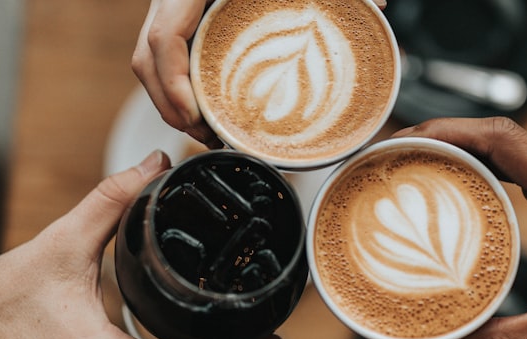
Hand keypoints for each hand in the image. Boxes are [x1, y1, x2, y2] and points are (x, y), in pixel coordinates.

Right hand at [131, 0, 386, 147]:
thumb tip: (377, 2)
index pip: (162, 39)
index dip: (172, 85)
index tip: (196, 117)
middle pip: (148, 61)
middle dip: (173, 108)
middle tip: (209, 138)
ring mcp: (170, 7)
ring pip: (151, 63)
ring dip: (173, 102)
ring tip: (210, 132)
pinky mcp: (177, 16)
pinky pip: (163, 57)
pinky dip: (177, 86)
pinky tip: (205, 108)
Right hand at [393, 118, 526, 338]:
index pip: (503, 139)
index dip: (448, 131)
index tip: (405, 140)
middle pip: (498, 134)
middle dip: (441, 136)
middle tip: (393, 155)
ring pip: (507, 147)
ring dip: (460, 149)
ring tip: (411, 165)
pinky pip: (519, 167)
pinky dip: (482, 167)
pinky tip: (453, 187)